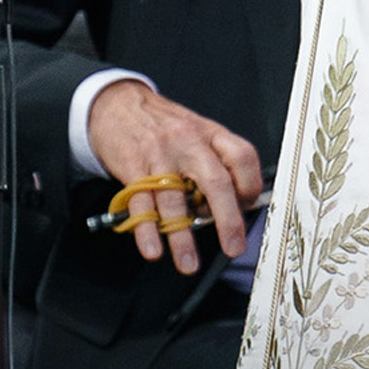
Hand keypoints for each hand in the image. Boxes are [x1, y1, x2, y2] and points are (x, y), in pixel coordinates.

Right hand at [86, 78, 261, 266]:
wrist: (118, 104)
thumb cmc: (164, 125)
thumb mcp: (199, 132)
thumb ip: (218, 162)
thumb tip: (237, 205)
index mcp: (210, 134)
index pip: (242, 156)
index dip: (250, 185)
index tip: (248, 208)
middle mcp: (188, 143)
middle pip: (215, 181)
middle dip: (227, 219)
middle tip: (233, 246)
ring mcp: (159, 156)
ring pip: (174, 200)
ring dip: (182, 237)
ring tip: (188, 264)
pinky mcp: (133, 168)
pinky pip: (142, 204)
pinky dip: (147, 231)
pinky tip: (153, 249)